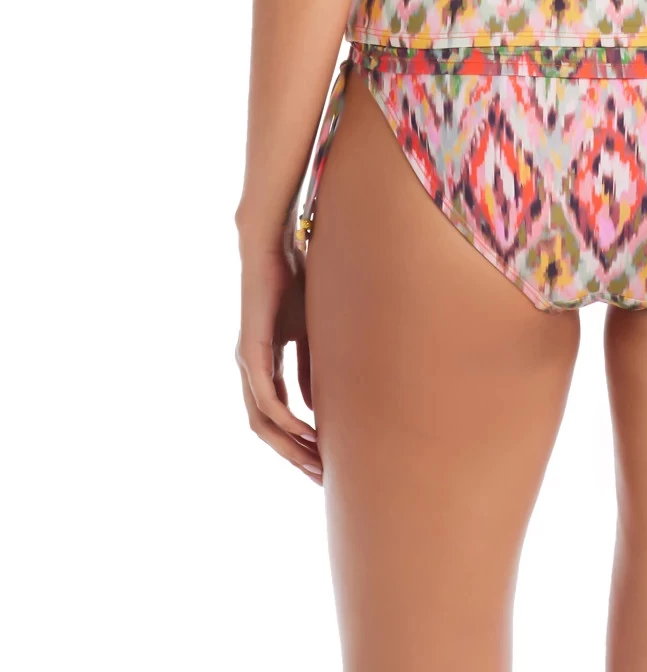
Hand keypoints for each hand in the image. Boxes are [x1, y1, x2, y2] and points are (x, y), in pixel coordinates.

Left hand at [235, 232, 321, 482]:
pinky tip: (305, 431)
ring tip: (316, 462)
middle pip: (265, 430)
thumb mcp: (310, 331)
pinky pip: (265, 398)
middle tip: (321, 478)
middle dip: (293, 456)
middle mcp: (249, 369)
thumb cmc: (293, 280)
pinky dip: (283, 419)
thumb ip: (311, 365)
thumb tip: (321, 403)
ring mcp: (247, 362)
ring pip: (262, 422)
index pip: (275, 416)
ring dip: (289, 446)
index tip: (323, 461)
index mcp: (262, 364)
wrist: (272, 245)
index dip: (296, 442)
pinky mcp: (250, 351)